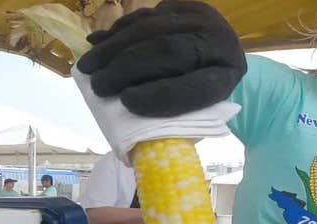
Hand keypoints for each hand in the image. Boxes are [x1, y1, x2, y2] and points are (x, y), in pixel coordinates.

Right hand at [77, 0, 246, 116]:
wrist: (218, 62)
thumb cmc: (202, 100)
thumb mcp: (195, 114)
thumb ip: (171, 118)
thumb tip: (130, 115)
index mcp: (228, 77)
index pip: (196, 88)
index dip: (160, 96)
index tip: (126, 102)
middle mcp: (221, 43)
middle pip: (169, 52)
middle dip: (127, 68)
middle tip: (98, 86)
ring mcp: (202, 18)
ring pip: (152, 28)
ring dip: (114, 48)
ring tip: (88, 66)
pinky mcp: (184, 5)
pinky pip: (145, 16)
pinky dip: (119, 31)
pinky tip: (98, 43)